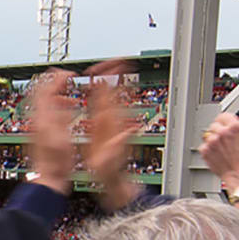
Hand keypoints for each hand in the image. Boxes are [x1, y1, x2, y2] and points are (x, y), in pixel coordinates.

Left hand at [25, 70, 76, 191]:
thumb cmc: (56, 161)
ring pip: (44, 102)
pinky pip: (47, 112)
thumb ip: (59, 113)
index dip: (57, 78)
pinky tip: (67, 113)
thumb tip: (58, 93)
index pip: (44, 88)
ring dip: (57, 95)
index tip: (69, 74)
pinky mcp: (40, 133)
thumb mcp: (61, 134)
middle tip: (67, 78)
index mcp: (40, 117)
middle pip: (41, 92)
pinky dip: (57, 107)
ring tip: (70, 97)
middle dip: (55, 83)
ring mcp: (37, 126)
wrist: (49, 178)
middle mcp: (36, 119)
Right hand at [84, 78, 139, 208]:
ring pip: (116, 96)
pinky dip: (111, 92)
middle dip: (117, 75)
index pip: (110, 98)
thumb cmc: (108, 173)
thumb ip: (118, 144)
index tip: (108, 68)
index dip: (110, 82)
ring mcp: (115, 123)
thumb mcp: (108, 160)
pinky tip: (109, 85)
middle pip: (116, 92)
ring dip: (116, 80)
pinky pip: (113, 104)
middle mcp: (115, 122)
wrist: (116, 181)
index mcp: (110, 126)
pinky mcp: (113, 127)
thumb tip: (130, 129)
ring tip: (116, 65)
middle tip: (119, 58)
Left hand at [198, 114, 238, 187]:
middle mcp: (222, 132)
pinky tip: (215, 155)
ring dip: (211, 141)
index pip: (223, 116)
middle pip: (214, 125)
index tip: (221, 123)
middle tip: (222, 142)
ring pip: (207, 135)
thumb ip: (232, 130)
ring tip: (220, 150)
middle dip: (216, 132)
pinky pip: (203, 146)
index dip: (222, 121)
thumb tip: (224, 125)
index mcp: (234, 127)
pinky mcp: (205, 149)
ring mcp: (212, 141)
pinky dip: (207, 150)